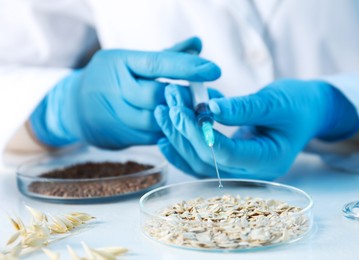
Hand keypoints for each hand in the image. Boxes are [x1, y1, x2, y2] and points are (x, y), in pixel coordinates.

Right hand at [29, 37, 220, 148]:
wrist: (75, 106)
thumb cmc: (113, 77)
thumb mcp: (133, 60)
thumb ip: (167, 55)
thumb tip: (197, 43)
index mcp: (119, 61)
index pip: (155, 63)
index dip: (185, 67)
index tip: (213, 70)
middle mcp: (114, 86)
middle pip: (155, 95)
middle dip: (185, 99)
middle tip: (209, 100)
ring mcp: (113, 113)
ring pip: (152, 120)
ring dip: (178, 119)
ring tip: (200, 115)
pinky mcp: (117, 135)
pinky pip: (149, 137)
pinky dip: (168, 133)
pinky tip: (182, 128)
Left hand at [154, 79, 358, 179]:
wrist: (306, 112)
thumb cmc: (298, 105)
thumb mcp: (275, 101)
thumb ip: (244, 108)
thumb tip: (208, 109)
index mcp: (268, 161)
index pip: (225, 153)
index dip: (199, 133)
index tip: (179, 109)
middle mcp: (251, 173)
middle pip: (207, 160)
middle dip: (183, 131)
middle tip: (168, 103)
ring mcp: (239, 170)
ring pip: (199, 162)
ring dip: (177, 138)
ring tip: (162, 111)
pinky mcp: (230, 162)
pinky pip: (201, 160)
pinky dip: (182, 147)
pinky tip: (165, 134)